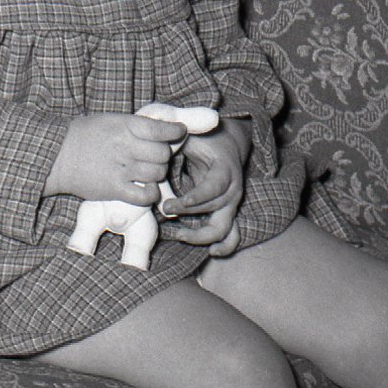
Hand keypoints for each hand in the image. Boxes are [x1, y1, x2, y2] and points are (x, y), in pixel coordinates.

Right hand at [45, 112, 186, 203]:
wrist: (57, 156)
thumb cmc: (82, 135)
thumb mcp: (107, 120)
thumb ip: (132, 125)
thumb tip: (160, 127)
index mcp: (123, 125)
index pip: (160, 129)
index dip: (175, 131)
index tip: (180, 132)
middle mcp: (125, 146)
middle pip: (162, 154)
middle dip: (163, 156)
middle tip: (156, 156)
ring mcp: (121, 168)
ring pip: (157, 174)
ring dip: (156, 174)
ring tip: (147, 172)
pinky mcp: (116, 189)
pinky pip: (146, 195)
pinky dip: (150, 194)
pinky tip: (144, 188)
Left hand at [159, 119, 247, 253]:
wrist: (225, 142)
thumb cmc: (202, 139)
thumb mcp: (188, 135)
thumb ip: (173, 143)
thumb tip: (154, 154)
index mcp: (225, 169)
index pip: (213, 188)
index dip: (195, 197)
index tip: (175, 204)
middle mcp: (233, 190)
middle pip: (216, 210)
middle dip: (189, 213)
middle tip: (164, 210)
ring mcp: (233, 204)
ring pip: (224, 228)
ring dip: (199, 234)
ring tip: (176, 233)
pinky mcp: (229, 213)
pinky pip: (232, 235)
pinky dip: (224, 246)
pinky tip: (211, 251)